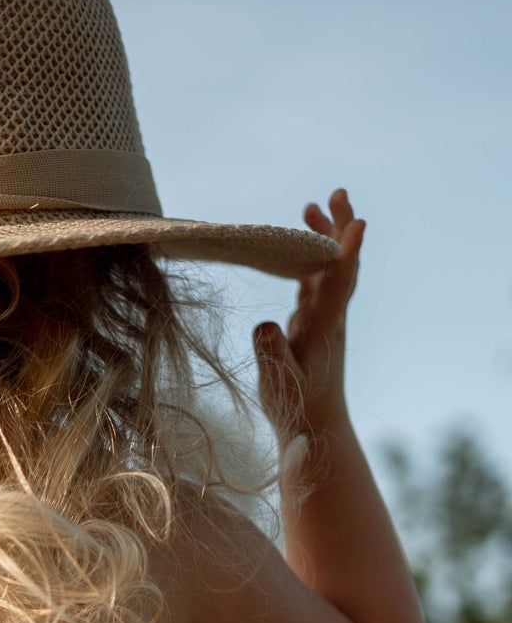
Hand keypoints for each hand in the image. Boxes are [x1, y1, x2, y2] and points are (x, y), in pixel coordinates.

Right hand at [253, 187, 365, 439]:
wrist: (317, 429)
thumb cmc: (297, 410)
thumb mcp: (279, 384)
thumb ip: (272, 354)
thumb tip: (265, 324)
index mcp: (323, 329)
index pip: (339, 283)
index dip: (347, 251)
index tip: (357, 221)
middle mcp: (328, 319)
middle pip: (340, 265)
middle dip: (339, 228)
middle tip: (337, 193)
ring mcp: (322, 321)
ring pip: (328, 270)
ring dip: (324, 238)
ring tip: (312, 208)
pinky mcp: (313, 327)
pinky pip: (316, 283)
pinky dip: (311, 260)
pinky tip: (299, 250)